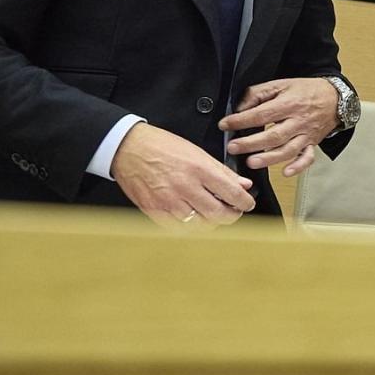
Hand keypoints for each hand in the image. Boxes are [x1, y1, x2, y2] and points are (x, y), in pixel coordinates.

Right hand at [110, 123, 255, 226]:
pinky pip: (178, 228)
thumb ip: (222, 171)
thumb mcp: (197, 152)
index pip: (232, 193)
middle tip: (233, 211)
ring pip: (200, 224)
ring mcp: (168, 201)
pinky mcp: (154, 210)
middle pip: (218, 214)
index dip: (245, 202)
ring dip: (210, 221)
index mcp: (199, 169)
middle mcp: (185, 187)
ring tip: (212, 212)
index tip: (247, 204)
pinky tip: (192, 216)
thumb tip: (243, 184)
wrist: (128, 148)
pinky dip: (189, 225)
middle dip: (231, 215)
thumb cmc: (162, 147)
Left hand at [221, 77, 337, 175]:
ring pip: (288, 150)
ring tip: (251, 162)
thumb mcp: (281, 84)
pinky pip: (308, 158)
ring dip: (269, 158)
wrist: (335, 98)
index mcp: (289, 104)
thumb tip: (240, 108)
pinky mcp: (313, 144)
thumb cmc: (306, 91)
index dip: (241, 120)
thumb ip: (258, 93)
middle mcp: (298, 121)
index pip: (262, 114)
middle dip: (251, 143)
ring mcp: (306, 135)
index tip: (225, 124)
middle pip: (273, 135)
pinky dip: (298, 166)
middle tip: (233, 147)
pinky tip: (285, 172)